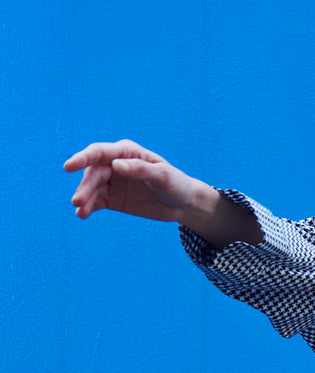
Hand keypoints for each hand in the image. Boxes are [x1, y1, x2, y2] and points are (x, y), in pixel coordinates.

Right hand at [64, 140, 199, 222]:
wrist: (183, 203)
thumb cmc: (176, 184)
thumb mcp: (163, 176)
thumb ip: (140, 169)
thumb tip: (115, 165)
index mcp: (126, 153)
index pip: (100, 153)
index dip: (83, 158)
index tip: (68, 166)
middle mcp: (116, 165)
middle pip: (94, 173)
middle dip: (85, 186)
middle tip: (77, 201)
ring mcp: (114, 182)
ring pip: (93, 188)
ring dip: (85, 199)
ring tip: (80, 211)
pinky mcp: (114, 199)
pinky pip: (97, 202)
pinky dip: (89, 208)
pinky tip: (83, 215)